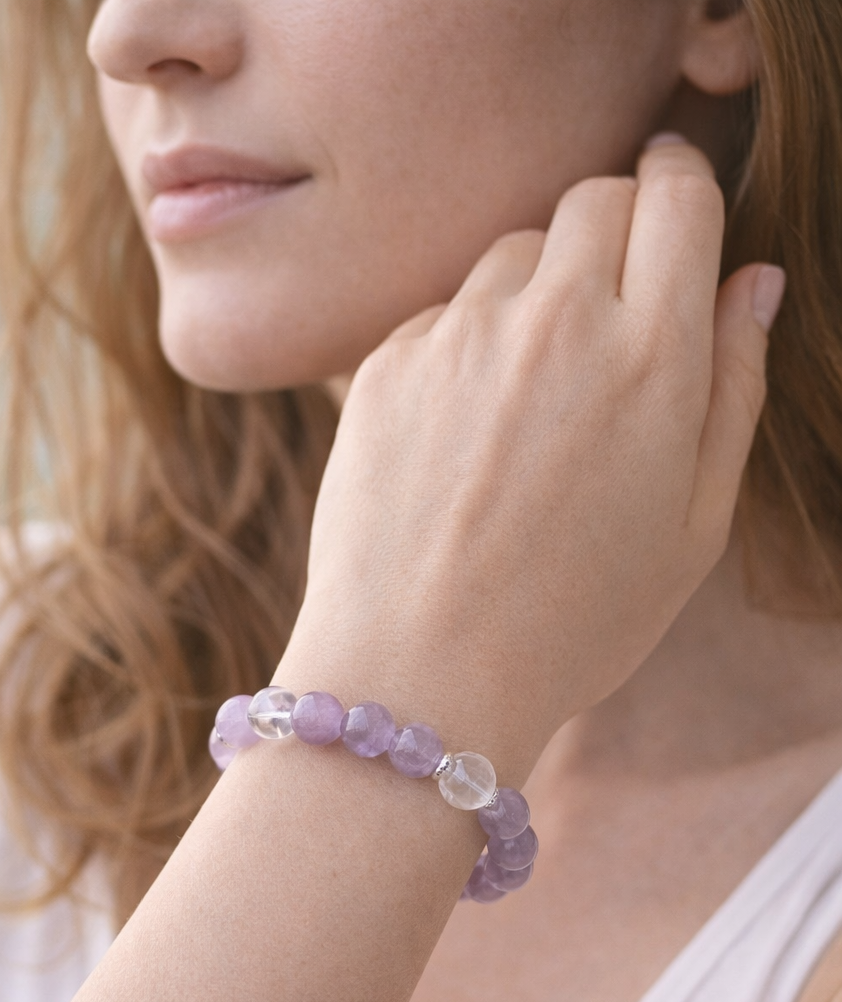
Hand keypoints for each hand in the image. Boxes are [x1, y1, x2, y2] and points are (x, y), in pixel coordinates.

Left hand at [283, 141, 782, 777]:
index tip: (673, 200)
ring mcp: (461, 336)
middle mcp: (557, 322)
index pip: (677, 195)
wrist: (420, 675)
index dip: (679, 186)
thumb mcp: (693, 528)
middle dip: (614, 229)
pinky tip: (464, 439)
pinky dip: (463, 348)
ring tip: (532, 402)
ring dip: (535, 294)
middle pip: (593, 200)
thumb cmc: (572, 623)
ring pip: (512, 253)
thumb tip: (754, 283)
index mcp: (653, 356)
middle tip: (612, 307)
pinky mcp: (388, 363)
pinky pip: (442, 315)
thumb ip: (733, 389)